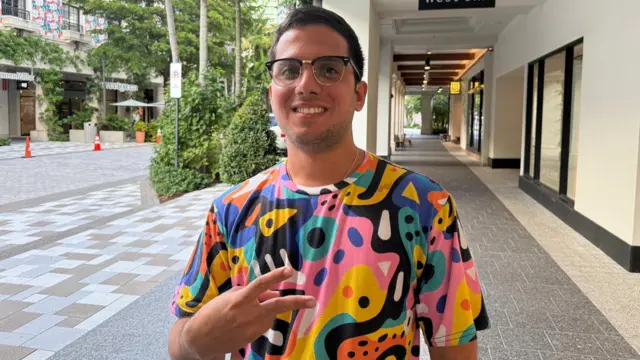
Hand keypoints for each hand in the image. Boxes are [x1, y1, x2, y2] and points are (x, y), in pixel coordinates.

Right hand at [181, 266, 315, 357]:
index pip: (261, 285)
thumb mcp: (230, 297)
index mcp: (240, 299)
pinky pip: (264, 324)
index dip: (275, 276)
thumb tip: (273, 293)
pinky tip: (247, 320)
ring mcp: (252, 327)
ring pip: (271, 314)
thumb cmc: (214, 312)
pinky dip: (261, 318)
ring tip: (250, 310)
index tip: (288, 270)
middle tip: (312, 301)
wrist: (201, 338)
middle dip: (296, 302)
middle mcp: (248, 313)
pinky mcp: (253, 337)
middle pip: (277, 305)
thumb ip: (252, 293)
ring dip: (268, 309)